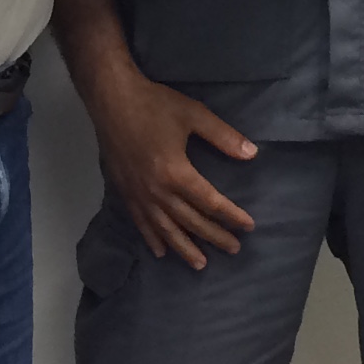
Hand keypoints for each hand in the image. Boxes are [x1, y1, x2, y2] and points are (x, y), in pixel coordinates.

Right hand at [88, 71, 259, 268]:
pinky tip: (161, 252)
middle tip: (234, 249)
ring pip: (166, 230)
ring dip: (185, 248)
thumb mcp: (194, 114)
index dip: (231, 216)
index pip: (210, 202)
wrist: (111, 99)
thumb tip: (252, 154)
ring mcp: (138, 195)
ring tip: (201, 264)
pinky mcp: (124, 192)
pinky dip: (153, 239)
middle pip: (191, 221)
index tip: (248, 226)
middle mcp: (157, 191)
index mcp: (176, 173)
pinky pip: (141, 223)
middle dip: (214, 236)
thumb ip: (223, 136)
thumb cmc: (154, 104)